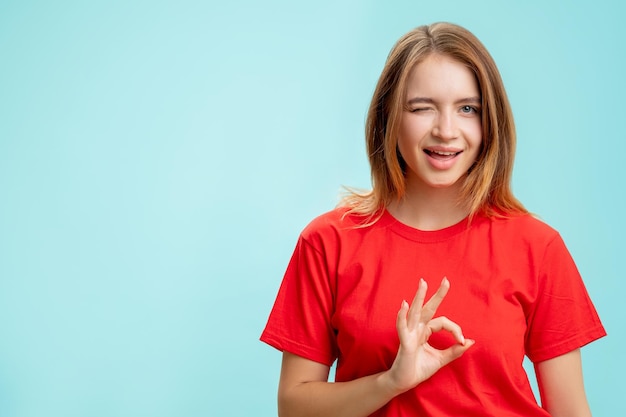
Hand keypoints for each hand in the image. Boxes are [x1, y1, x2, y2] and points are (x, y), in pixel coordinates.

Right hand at [384, 277, 473, 393]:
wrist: (403, 382)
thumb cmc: (418, 369)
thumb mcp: (441, 360)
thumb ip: (454, 351)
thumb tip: (470, 341)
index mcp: (425, 331)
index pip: (443, 322)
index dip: (455, 329)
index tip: (462, 341)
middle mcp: (417, 329)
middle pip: (428, 308)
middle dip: (437, 295)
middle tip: (446, 280)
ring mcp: (410, 334)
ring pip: (416, 312)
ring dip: (419, 297)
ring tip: (423, 283)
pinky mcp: (405, 342)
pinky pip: (403, 327)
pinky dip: (403, 316)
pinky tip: (404, 305)